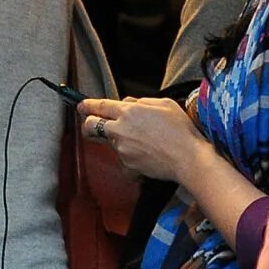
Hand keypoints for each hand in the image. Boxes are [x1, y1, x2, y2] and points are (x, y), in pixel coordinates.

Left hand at [77, 96, 218, 187]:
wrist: (188, 158)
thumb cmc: (180, 130)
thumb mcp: (164, 104)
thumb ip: (141, 102)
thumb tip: (129, 104)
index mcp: (129, 111)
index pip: (99, 106)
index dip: (87, 105)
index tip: (81, 106)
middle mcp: (120, 130)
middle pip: (90, 126)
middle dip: (89, 125)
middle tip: (94, 126)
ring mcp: (121, 149)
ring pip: (109, 143)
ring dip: (119, 142)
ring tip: (142, 144)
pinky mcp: (127, 166)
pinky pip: (123, 162)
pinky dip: (130, 161)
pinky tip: (146, 158)